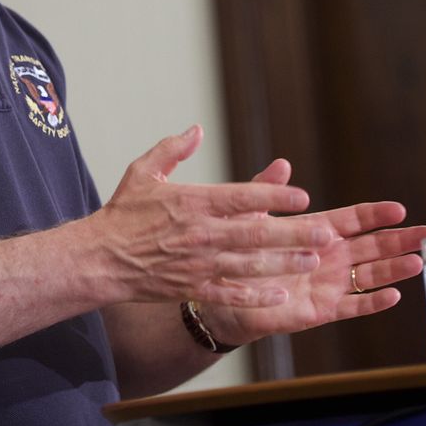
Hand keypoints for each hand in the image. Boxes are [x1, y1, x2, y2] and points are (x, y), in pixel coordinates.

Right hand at [91, 126, 330, 307]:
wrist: (100, 257)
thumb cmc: (122, 212)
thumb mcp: (142, 172)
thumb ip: (171, 149)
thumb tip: (196, 129)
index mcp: (191, 202)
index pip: (241, 197)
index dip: (274, 196)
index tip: (302, 196)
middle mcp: (200, 233)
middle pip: (255, 233)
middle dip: (294, 234)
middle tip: (325, 233)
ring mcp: (198, 264)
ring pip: (250, 265)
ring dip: (284, 264)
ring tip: (312, 261)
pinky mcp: (193, 287)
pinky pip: (232, 293)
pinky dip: (258, 296)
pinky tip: (282, 294)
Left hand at [200, 161, 425, 345]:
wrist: (220, 292)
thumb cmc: (236, 251)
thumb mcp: (249, 217)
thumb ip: (267, 192)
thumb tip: (282, 163)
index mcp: (314, 232)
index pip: (352, 221)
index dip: (374, 215)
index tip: (398, 209)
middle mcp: (327, 257)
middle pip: (370, 246)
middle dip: (397, 240)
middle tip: (425, 233)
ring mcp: (327, 283)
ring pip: (368, 275)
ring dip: (392, 269)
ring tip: (416, 261)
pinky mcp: (320, 309)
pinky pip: (352, 306)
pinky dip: (372, 302)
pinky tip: (393, 295)